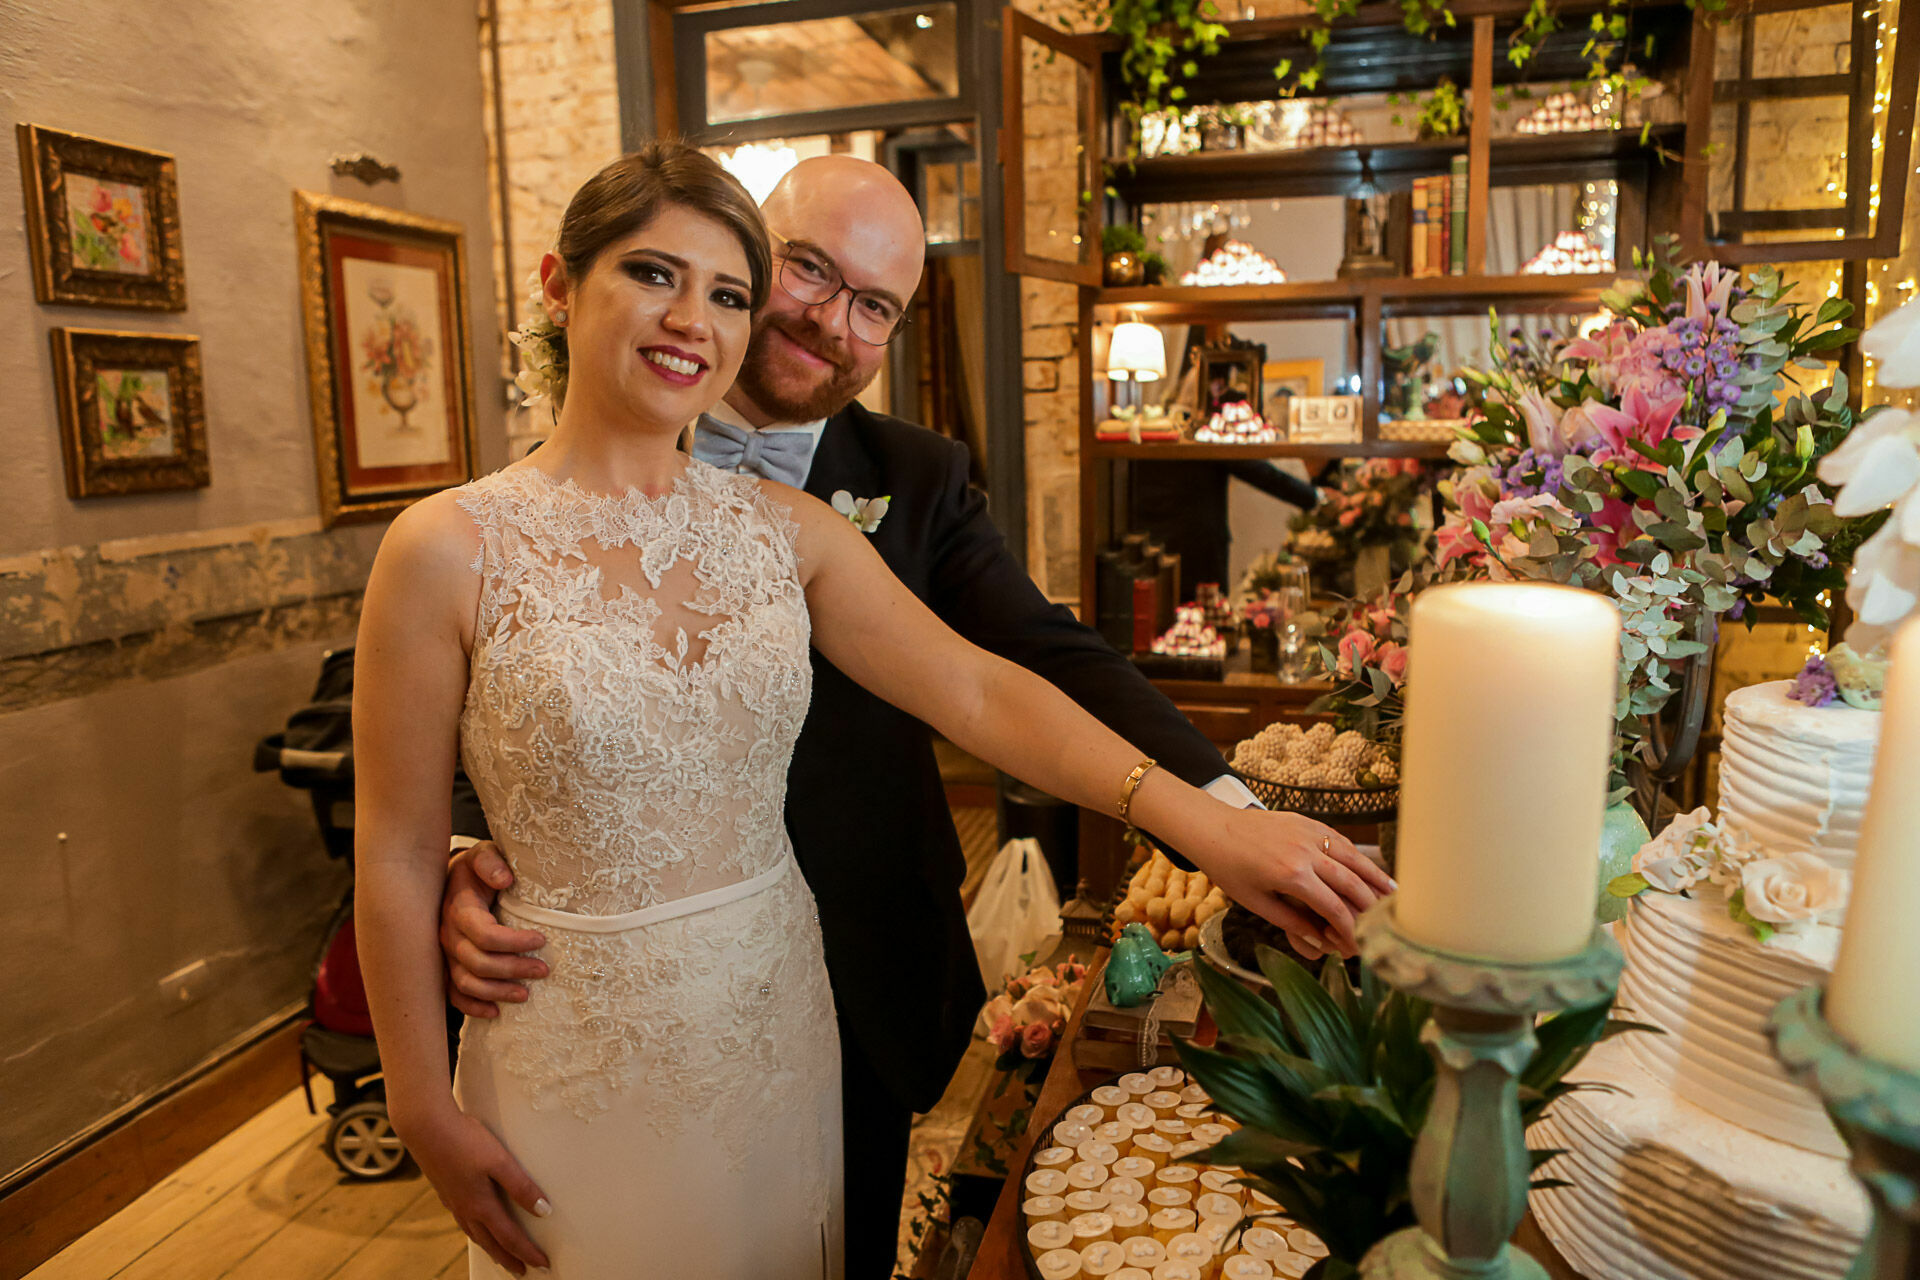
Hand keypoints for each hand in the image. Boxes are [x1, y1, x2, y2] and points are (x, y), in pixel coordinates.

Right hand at [398, 1103, 551, 1274]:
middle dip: (508, 1258)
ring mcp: (452, 1201)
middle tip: (522, 1271)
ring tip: (500, 1255)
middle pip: (490, 1243)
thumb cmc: (466, 1140)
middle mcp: (465, 1209)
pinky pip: (463, 1221)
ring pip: (474, 1234)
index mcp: (480, 1205)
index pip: (509, 1238)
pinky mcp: (445, 1189)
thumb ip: (522, 1186)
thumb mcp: (501, 1161)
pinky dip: (474, 1231)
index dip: (527, 1253)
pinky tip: (475, 1223)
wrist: (425, 1127)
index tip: (543, 1265)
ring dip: (490, 1247)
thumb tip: (544, 1211)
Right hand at [442, 842, 546, 1017]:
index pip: (484, 935)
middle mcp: (448, 935)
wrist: (452, 879)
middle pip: (477, 963)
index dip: (514, 943)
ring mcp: (445, 954)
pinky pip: (453, 993)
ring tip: (526, 995)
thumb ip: (491, 862)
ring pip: (465, 983)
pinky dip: (472, 1006)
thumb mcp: (483, 855)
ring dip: (496, 992)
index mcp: (458, 909)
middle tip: (544, 970)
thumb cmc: (476, 869)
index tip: (542, 940)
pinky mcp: (447, 965)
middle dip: (513, 970)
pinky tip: (494, 1012)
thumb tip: (505, 878)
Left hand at [1202, 809, 1394, 955]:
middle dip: (1370, 907)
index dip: (1350, 930)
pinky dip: (1358, 856)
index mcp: (1292, 876)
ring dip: (1375, 877)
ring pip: (1353, 858)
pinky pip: (1340, 841)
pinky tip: (1369, 868)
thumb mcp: (1256, 902)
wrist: (1212, 827)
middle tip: (1385, 924)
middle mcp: (1306, 852)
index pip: (1334, 908)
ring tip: (1394, 894)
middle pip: (1351, 882)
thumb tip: (1319, 944)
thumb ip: (1291, 922)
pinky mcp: (1307, 822)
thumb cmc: (1228, 868)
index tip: (1358, 946)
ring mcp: (1309, 833)